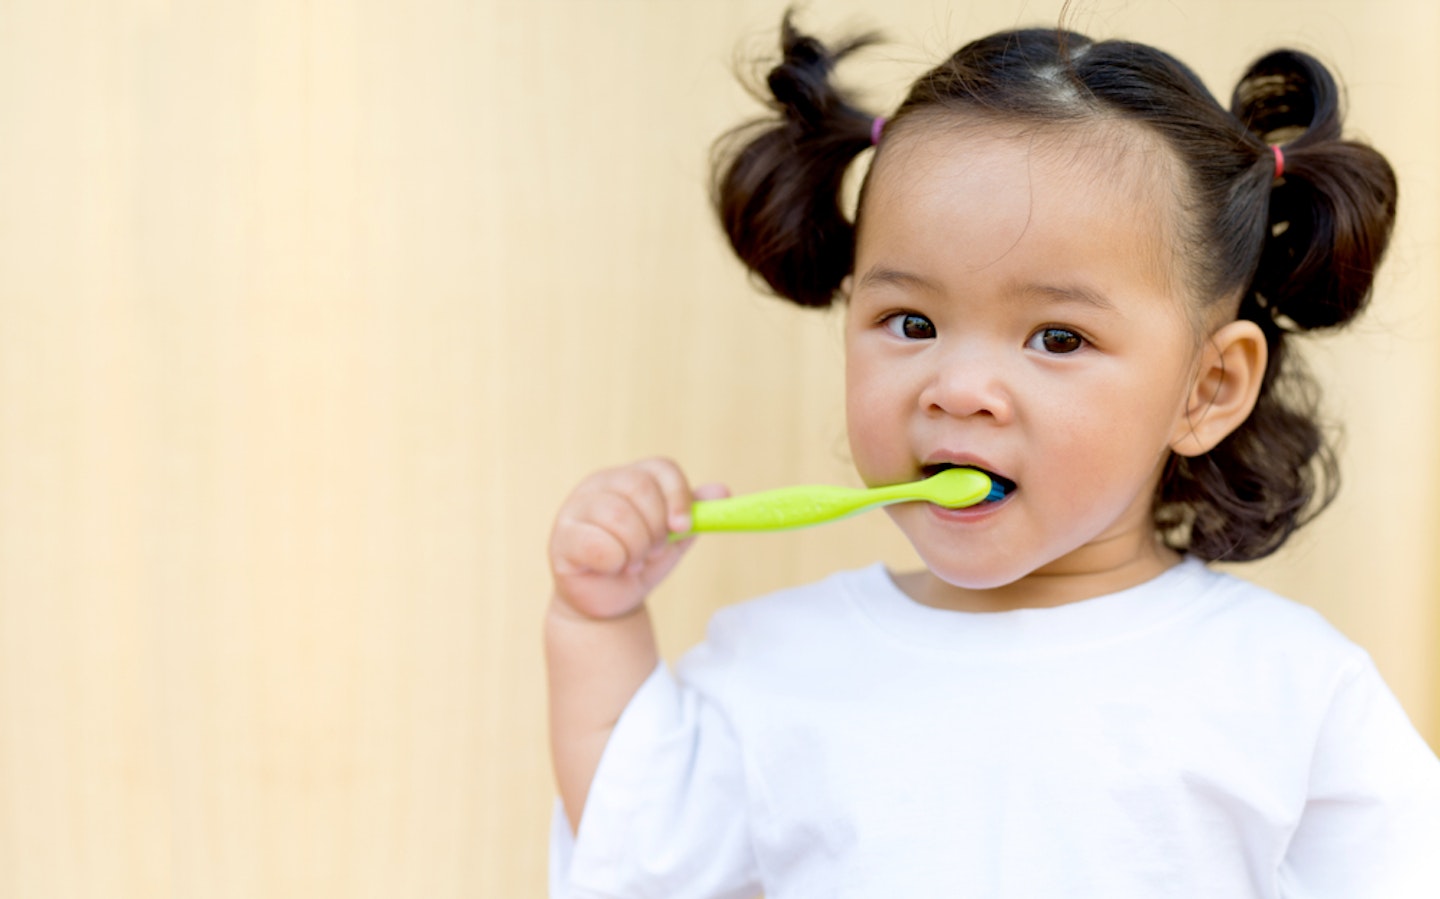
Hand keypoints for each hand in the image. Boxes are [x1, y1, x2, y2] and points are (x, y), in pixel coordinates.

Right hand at [549, 458, 727, 619]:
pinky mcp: (562, 537)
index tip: (682, 527)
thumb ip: (694, 514)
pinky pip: (597, 544)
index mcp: (629, 477)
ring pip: (619, 516)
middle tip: (653, 551)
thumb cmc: (640, 563)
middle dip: (656, 528)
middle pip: (640, 488)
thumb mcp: (673, 538)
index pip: (661, 468)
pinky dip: (614, 562)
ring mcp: (576, 507)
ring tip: (632, 562)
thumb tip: (722, 492)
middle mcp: (600, 484)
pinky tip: (611, 568)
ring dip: (636, 548)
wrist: (609, 603)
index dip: (678, 496)